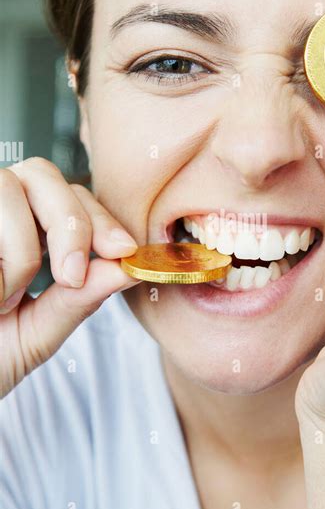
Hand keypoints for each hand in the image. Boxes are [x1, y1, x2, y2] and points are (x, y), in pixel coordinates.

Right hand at [0, 157, 140, 397]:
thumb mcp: (36, 334)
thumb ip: (80, 300)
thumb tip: (129, 268)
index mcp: (22, 229)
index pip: (72, 196)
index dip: (101, 218)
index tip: (123, 252)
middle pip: (41, 174)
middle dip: (69, 223)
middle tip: (70, 276)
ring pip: (6, 186)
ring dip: (20, 248)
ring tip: (5, 297)